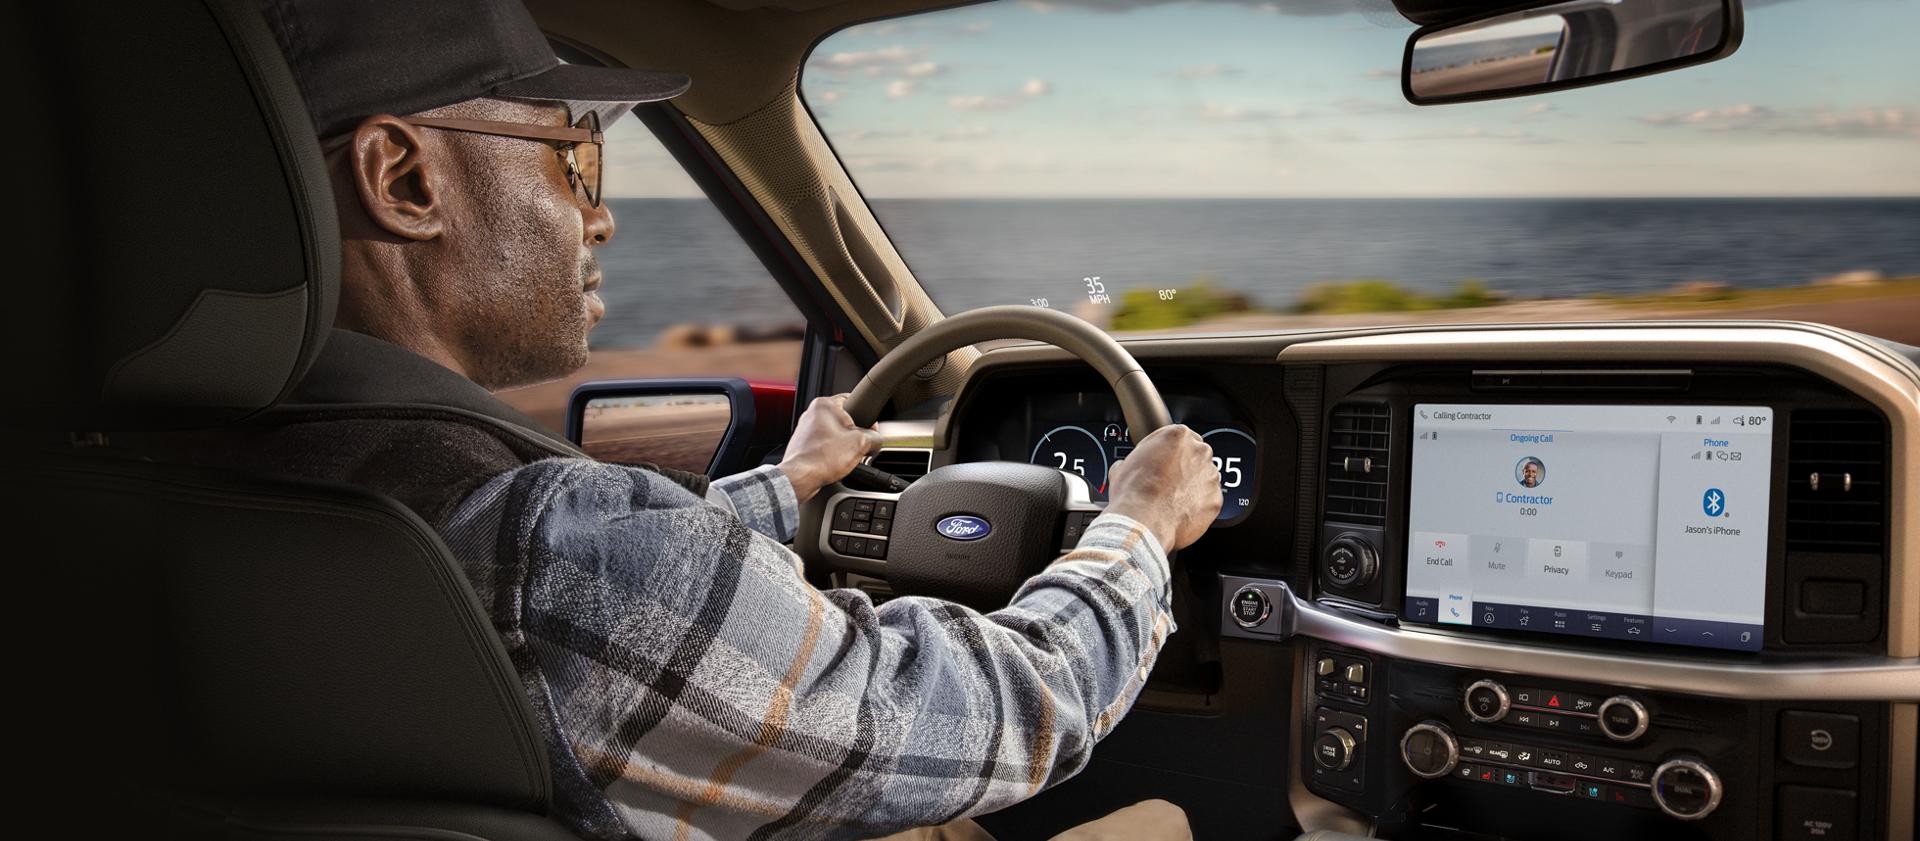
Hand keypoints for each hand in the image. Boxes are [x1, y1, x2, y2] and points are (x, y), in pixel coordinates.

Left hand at [779, 394, 882, 503]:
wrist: (800, 478)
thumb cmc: (821, 458)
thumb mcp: (861, 444)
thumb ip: (875, 438)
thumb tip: (876, 441)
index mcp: (824, 404)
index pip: (854, 401)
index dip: (867, 417)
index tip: (870, 430)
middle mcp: (812, 413)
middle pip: (845, 420)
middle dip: (854, 434)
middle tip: (858, 447)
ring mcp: (806, 429)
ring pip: (835, 434)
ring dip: (843, 445)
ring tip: (844, 457)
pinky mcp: (803, 444)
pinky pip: (825, 445)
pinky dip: (831, 453)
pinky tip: (834, 462)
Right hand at [1101, 425, 1220, 550]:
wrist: (1143, 522)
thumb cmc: (1133, 494)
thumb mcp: (1122, 468)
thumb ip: (1134, 460)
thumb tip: (1126, 467)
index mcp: (1177, 436)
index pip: (1180, 436)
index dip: (1170, 451)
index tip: (1164, 461)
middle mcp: (1198, 452)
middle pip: (1196, 454)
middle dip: (1184, 466)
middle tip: (1167, 481)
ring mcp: (1210, 475)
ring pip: (1204, 477)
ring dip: (1192, 485)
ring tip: (1172, 499)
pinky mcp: (1215, 498)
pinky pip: (1209, 499)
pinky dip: (1198, 504)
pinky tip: (1181, 511)